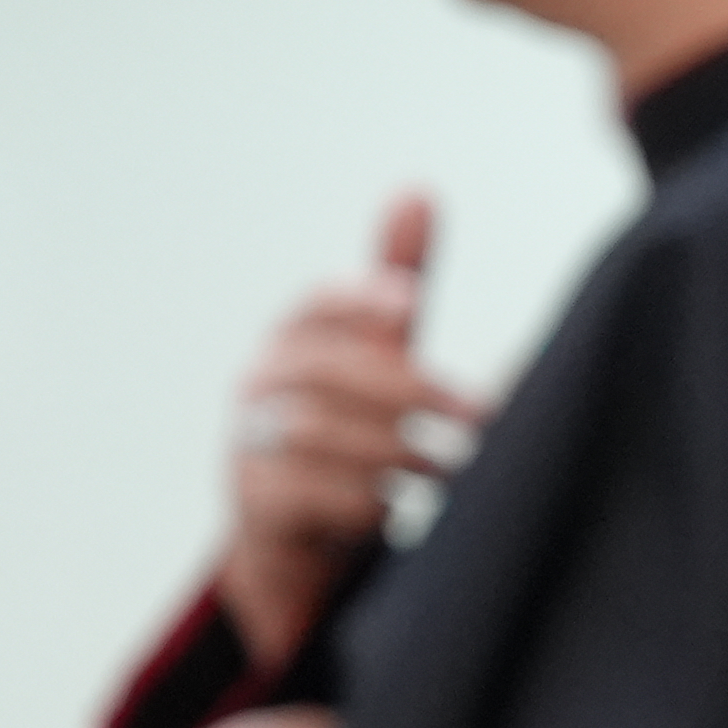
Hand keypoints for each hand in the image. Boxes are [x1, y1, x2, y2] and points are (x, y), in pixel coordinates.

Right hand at [219, 191, 478, 670]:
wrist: (298, 538)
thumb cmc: (347, 427)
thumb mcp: (376, 355)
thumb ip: (395, 281)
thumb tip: (415, 188)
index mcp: (293, 340)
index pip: (317, 305)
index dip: (359, 300)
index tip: (410, 305)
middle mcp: (258, 385)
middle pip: (327, 371)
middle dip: (408, 390)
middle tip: (481, 416)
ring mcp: (246, 444)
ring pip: (318, 433)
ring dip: (397, 451)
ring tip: (450, 470)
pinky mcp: (252, 506)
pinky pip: (307, 495)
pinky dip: (364, 502)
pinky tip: (399, 509)